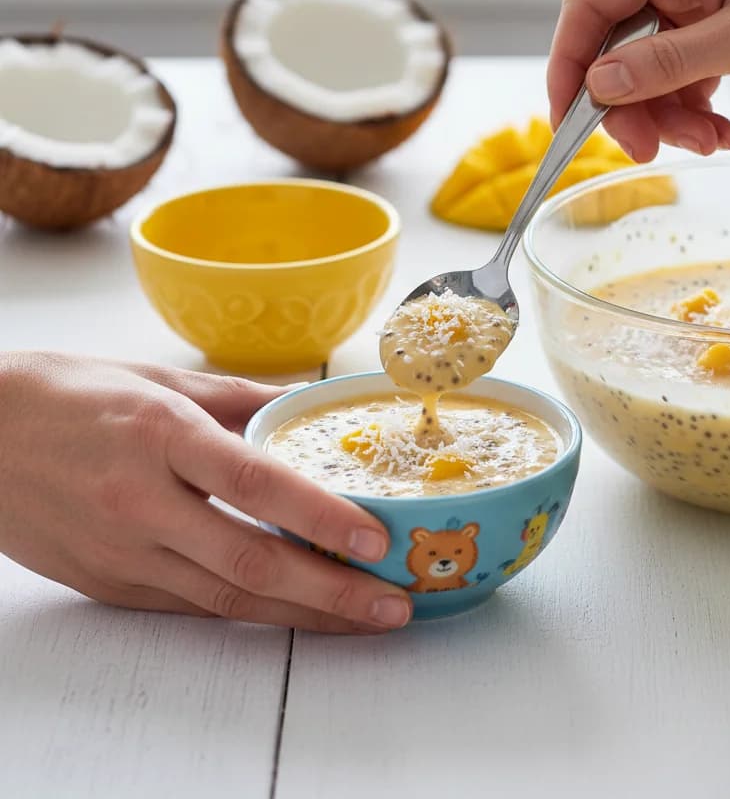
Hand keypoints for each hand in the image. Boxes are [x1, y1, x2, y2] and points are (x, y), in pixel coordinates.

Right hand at [0, 352, 411, 632]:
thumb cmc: (67, 395)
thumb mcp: (157, 379)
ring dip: (302, 615)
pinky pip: (190, 606)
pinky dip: (250, 613)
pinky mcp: (108, 584)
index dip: (320, 516)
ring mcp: (121, 551)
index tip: (374, 539)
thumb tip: (305, 403)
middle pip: (248, 560)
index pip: (254, 483)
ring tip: (362, 620)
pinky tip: (296, 613)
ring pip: (225, 598)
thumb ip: (239, 397)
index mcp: (159, 435)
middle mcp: (141, 500)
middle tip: (392, 604)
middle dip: (330, 592)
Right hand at [548, 0, 729, 161]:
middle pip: (616, 48)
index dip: (568, 67)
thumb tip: (597, 85)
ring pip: (650, 71)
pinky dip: (695, 109)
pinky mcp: (718, 23)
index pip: (588, 8)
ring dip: (670, 116)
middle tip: (650, 152)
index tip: (567, 123)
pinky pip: (683, 75)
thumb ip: (665, 65)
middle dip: (632, 107)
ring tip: (709, 142)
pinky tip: (722, 133)